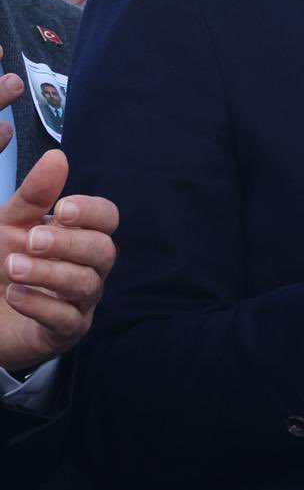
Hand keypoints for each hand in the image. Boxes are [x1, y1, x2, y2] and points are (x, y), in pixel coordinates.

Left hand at [0, 132, 119, 373]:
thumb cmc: (2, 259)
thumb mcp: (10, 223)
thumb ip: (34, 194)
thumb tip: (58, 156)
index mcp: (80, 234)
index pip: (108, 218)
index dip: (92, 212)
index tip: (62, 210)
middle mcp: (88, 267)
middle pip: (103, 251)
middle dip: (68, 243)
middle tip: (30, 239)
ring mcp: (80, 302)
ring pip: (86, 284)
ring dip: (49, 273)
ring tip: (13, 266)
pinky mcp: (65, 333)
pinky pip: (67, 319)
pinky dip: (40, 304)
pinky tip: (14, 294)